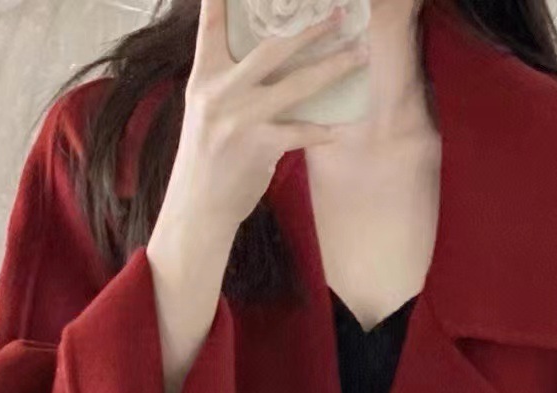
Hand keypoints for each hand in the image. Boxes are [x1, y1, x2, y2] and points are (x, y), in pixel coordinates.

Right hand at [167, 0, 368, 233]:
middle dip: (309, 30)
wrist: (198, 208)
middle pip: (272, 49)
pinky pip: (302, 132)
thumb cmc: (206, 159)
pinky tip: (341, 127)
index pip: (210, 28)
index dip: (220, 2)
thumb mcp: (205, 112)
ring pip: (297, 85)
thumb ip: (229, 83)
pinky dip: (323, 131)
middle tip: (338, 15)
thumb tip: (270, 57)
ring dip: (333, 68)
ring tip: (358, 55)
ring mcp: (241, 118)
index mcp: (204, 78)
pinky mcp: (260, 146)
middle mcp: (221, 92)